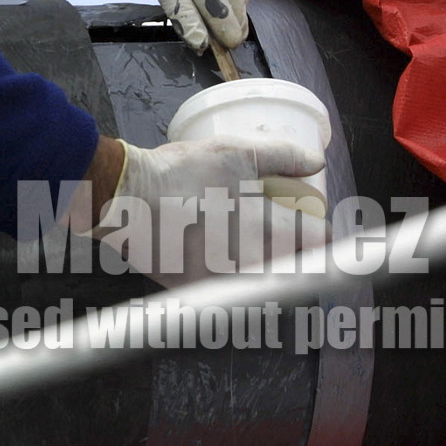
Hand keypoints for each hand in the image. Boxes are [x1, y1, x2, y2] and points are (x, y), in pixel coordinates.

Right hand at [80, 137, 327, 288]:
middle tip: (276, 232)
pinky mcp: (196, 293)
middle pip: (293, 268)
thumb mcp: (235, 152)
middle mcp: (252, 267)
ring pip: (261, 284)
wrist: (125, 197)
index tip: (311, 223)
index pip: (318, 241)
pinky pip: (225, 292)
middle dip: (292, 252)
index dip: (319, 229)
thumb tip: (316, 164)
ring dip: (262, 268)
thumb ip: (283, 156)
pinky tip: (211, 255)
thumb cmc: (181, 173)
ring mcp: (223, 285)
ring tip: (240, 243)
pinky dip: (226, 278)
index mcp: (268, 233)